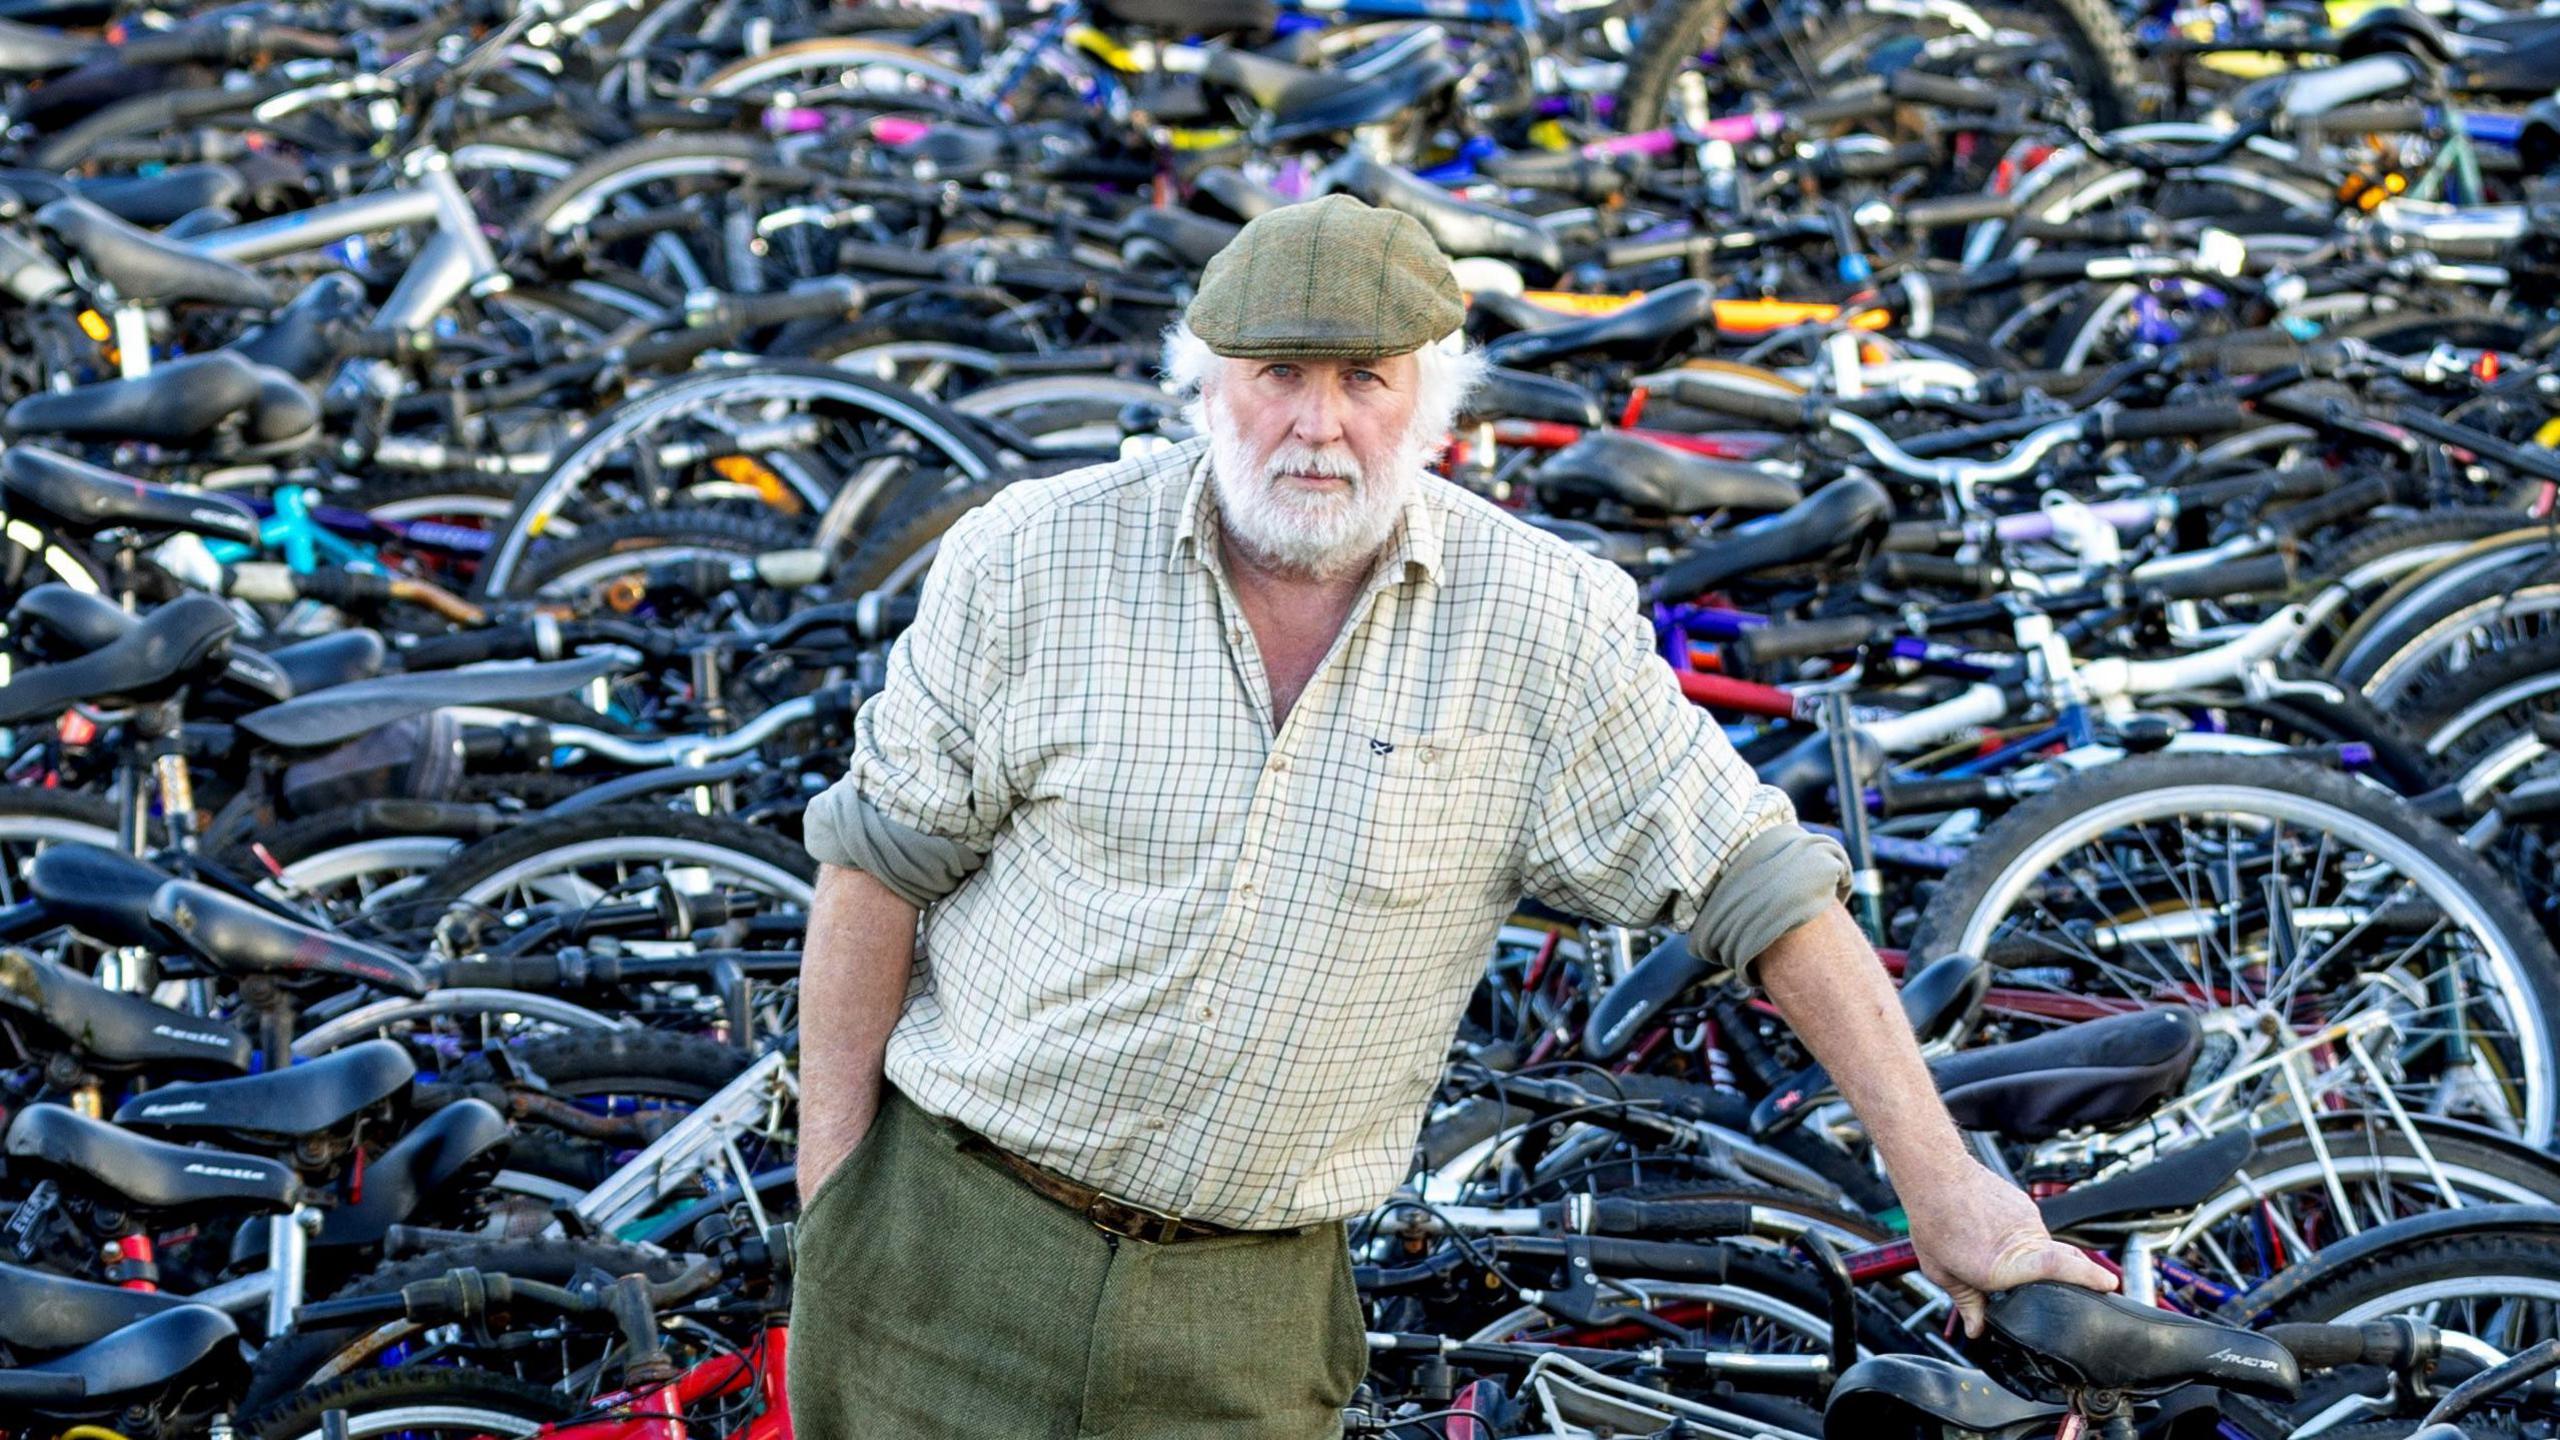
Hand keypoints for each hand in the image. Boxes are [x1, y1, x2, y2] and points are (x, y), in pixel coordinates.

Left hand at [1901, 1159, 2116, 1336]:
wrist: (1934, 1174)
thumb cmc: (1935, 1220)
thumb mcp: (1943, 1271)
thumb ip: (1967, 1302)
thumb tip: (1977, 1328)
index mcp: (2005, 1264)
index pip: (2062, 1268)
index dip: (2090, 1277)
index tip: (2109, 1285)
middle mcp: (2024, 1240)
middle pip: (2063, 1261)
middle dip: (2075, 1275)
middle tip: (2083, 1287)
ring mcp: (2028, 1219)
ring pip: (2045, 1245)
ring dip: (2033, 1256)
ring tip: (2004, 1256)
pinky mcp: (2025, 1204)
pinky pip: (2033, 1228)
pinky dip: (2021, 1237)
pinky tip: (1998, 1236)